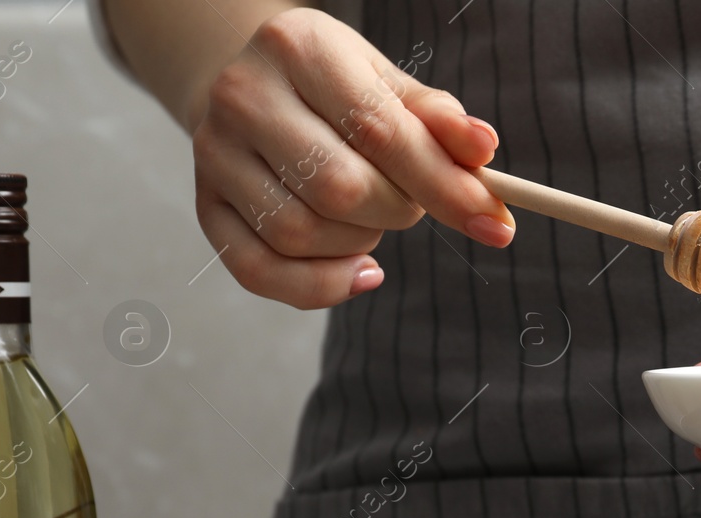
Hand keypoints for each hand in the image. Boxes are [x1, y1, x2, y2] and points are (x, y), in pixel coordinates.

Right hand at [187, 7, 511, 308]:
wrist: (254, 87)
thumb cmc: (337, 92)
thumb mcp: (389, 85)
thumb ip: (438, 120)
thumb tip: (482, 150)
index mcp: (298, 47)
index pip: (379, 130)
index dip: (443, 185)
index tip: (495, 222)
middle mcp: (243, 95)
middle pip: (337, 188)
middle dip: (397, 211)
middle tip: (410, 203)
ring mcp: (214, 153)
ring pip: (300, 233)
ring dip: (359, 242)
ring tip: (370, 215)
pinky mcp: (205, 207)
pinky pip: (259, 272)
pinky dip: (321, 287)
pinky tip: (361, 271)